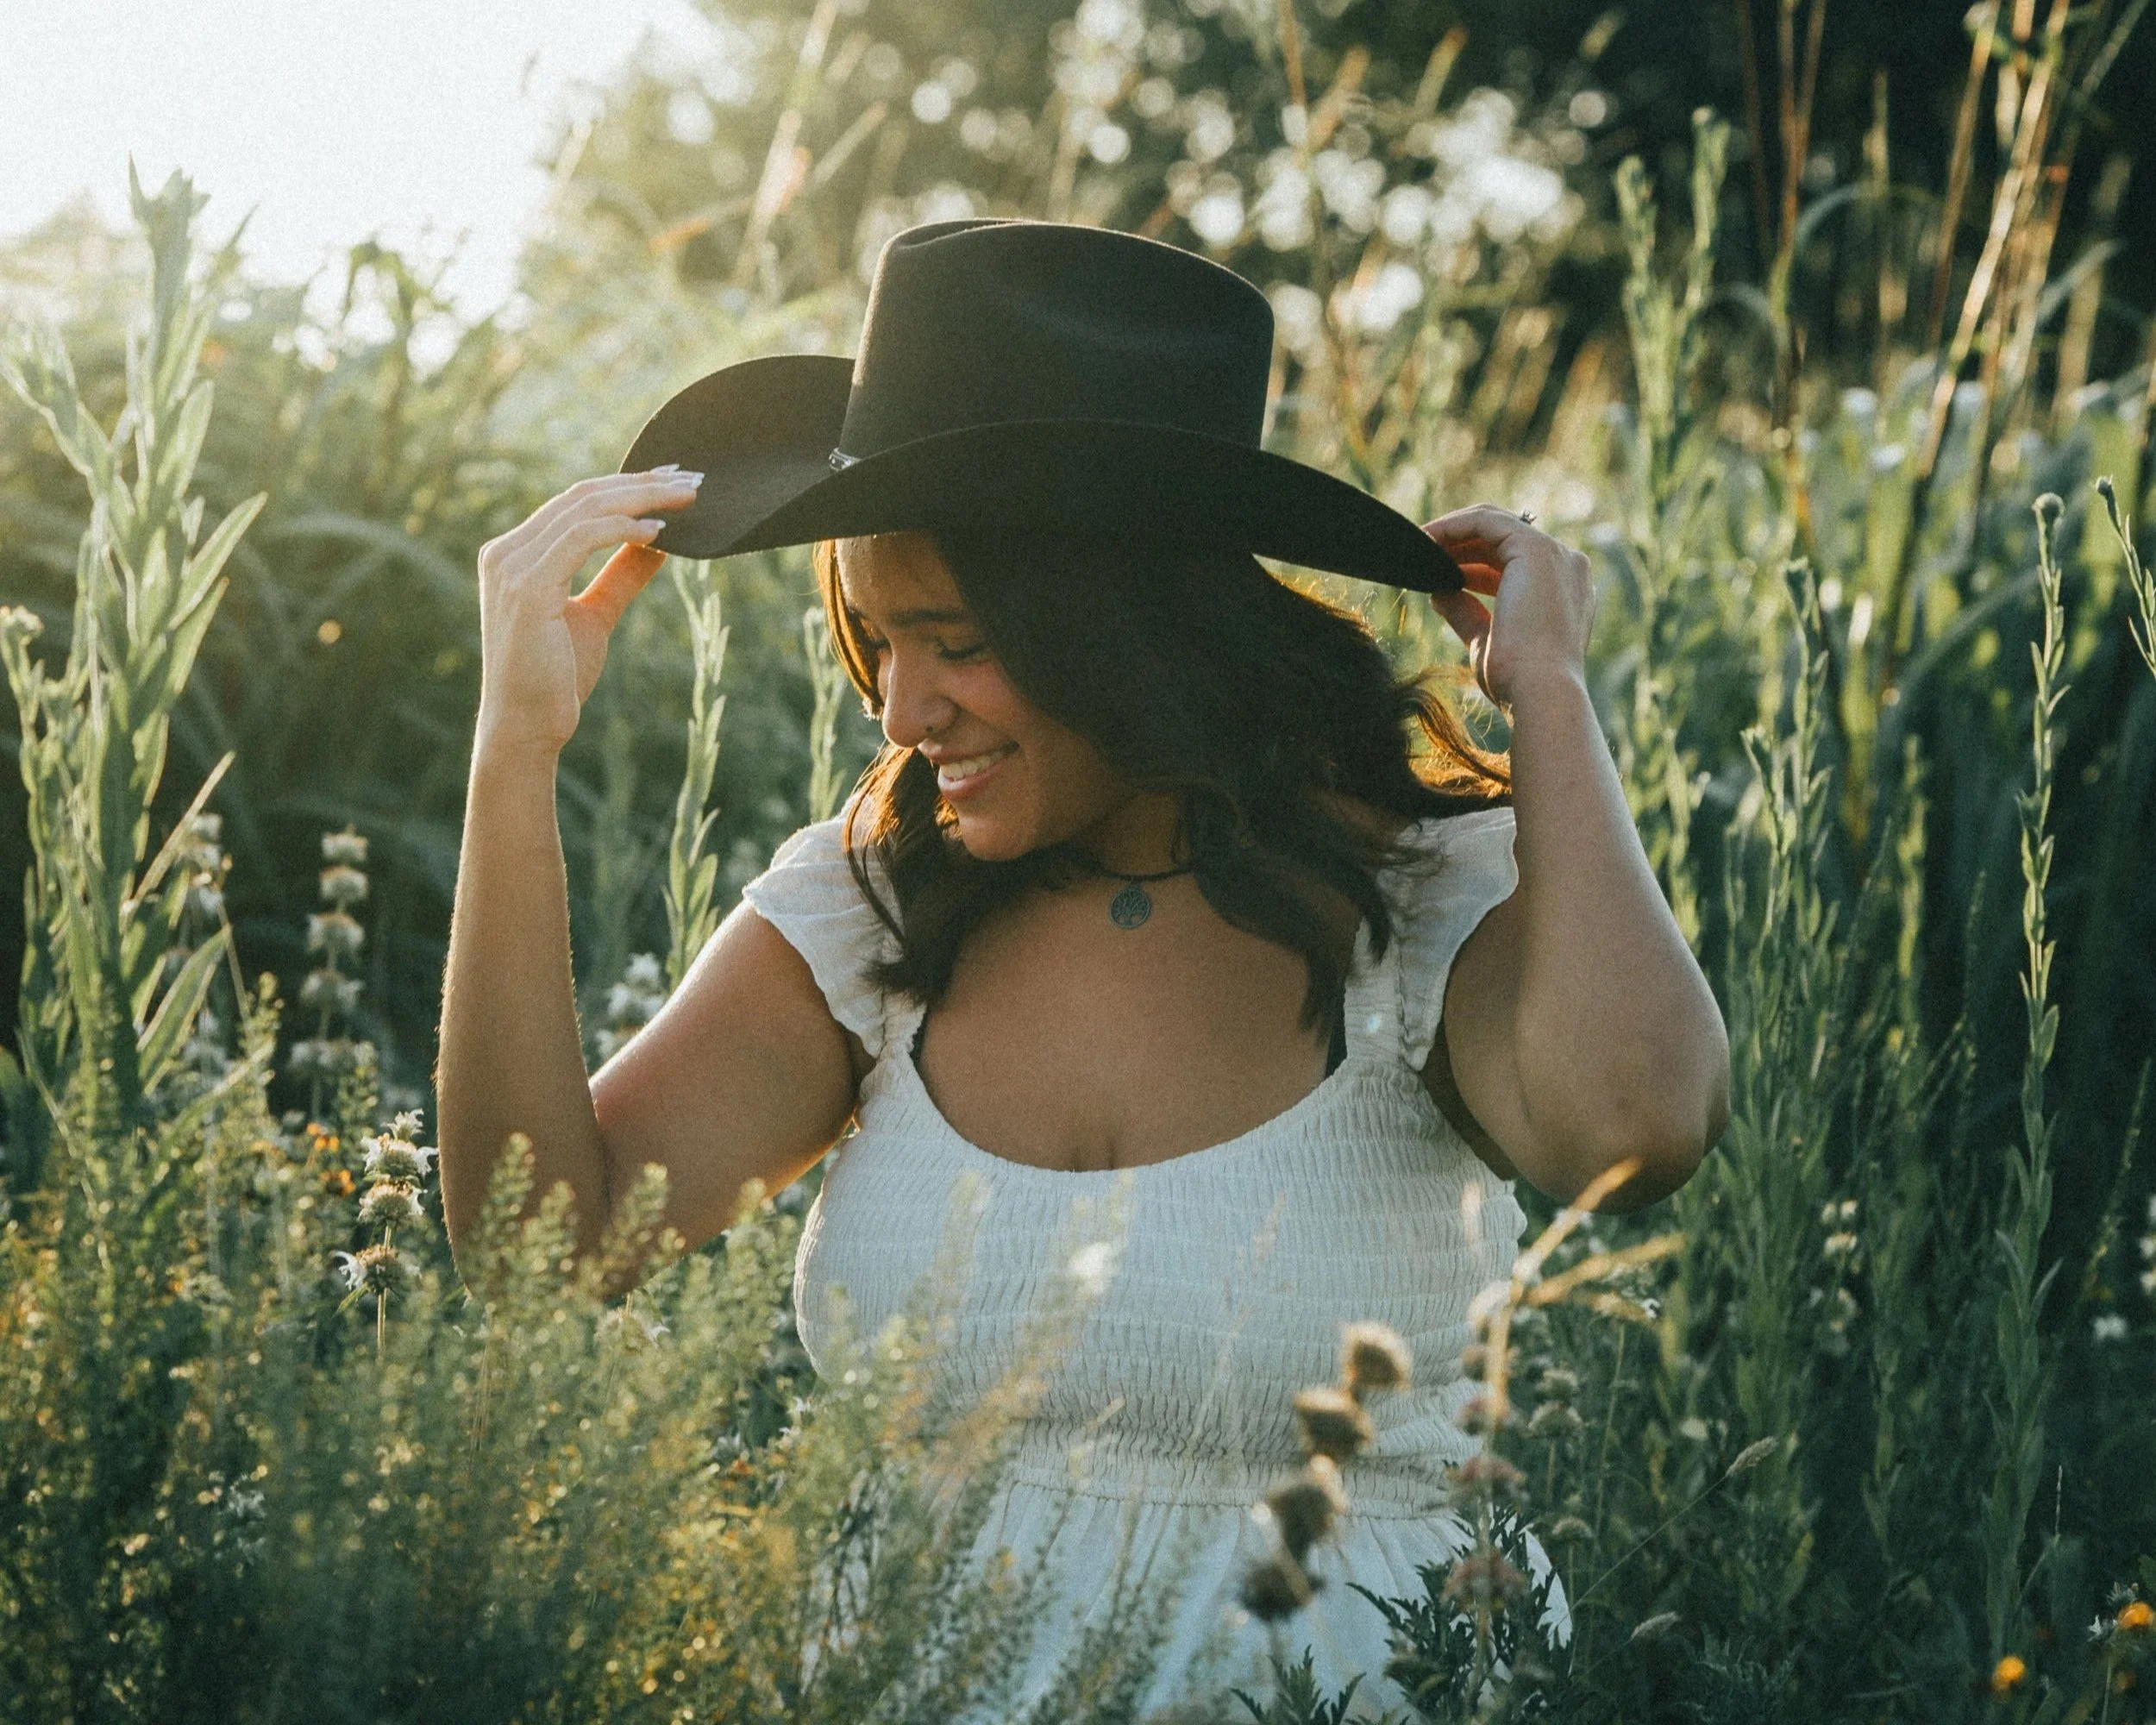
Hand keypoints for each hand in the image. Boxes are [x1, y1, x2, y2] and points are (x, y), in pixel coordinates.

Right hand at [473, 467, 702, 753]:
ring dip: (641, 499)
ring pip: (585, 510)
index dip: (626, 486)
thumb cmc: (555, 679)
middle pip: (582, 497)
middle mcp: (506, 552)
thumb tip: (658, 544)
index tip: (672, 480)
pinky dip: (622, 529)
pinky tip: (658, 532)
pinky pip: (581, 538)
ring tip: (686, 498)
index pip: (576, 503)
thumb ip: (620, 577)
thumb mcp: (596, 616)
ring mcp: (511, 566)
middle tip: (691, 479)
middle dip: (641, 484)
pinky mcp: (526, 585)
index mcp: (515, 554)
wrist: (526, 727)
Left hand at [1420, 506, 1598, 709]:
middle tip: (1425, 556)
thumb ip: (1467, 612)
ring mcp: (1554, 554)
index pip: (1514, 561)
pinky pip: (1486, 521)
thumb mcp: (1486, 641)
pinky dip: (1454, 527)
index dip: (1473, 562)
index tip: (1439, 571)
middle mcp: (1566, 567)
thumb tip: (1440, 593)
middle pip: (1504, 539)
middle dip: (1461, 544)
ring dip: (1454, 534)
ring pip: (1495, 525)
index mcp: (1564, 590)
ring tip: (1420, 549)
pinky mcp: (1534, 548)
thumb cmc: (1518, 681)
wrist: (1540, 693)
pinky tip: (1428, 540)